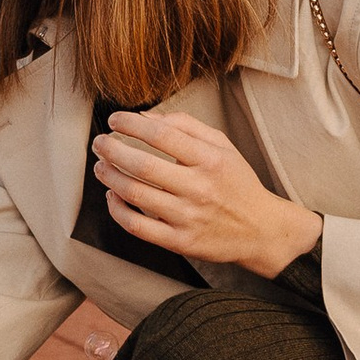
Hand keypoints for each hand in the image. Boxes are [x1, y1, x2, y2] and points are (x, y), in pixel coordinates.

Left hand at [93, 110, 320, 280]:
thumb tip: (144, 117)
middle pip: (143, 166)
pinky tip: (112, 195)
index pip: (162, 136)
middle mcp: (200, 189)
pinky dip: (118, 210)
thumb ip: (185, 125)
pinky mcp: (181, 242)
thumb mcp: (222, 145)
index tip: (114, 120)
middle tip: (99, 143)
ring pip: (136, 195)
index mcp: (211, 160)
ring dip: (109, 177)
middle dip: (112, 150)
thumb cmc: (236, 182)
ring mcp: (189, 218)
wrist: (260, 230)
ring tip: (100, 166)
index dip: (131, 124)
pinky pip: (138, 226)